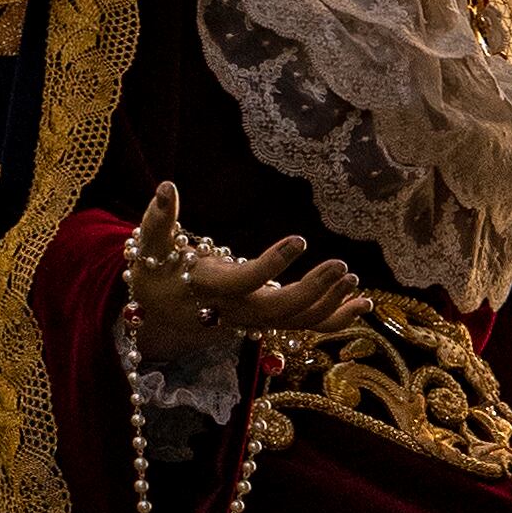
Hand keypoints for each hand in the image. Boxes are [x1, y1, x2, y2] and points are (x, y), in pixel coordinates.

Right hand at [125, 185, 358, 370]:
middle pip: (277, 312)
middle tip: (342, 267)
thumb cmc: (155, 272)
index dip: (272, 265)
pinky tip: (363, 303)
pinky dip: (334, 317)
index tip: (301, 239)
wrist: (155, 316)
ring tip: (356, 282)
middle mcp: (233, 311)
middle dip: (312, 291)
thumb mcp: (148, 244)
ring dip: (329, 306)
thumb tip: (167, 187)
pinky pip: (303, 326)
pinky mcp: (265, 321)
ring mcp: (252, 320)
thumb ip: (158, 218)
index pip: (244, 282)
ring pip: (295, 324)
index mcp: (209, 288)